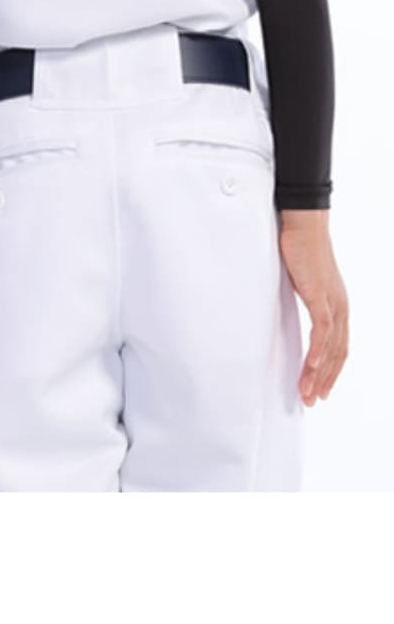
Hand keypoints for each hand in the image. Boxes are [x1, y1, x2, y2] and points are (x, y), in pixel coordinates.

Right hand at [279, 209, 348, 405]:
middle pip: (338, 354)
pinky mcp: (321, 295)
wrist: (302, 223)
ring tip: (308, 392)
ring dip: (319, 373)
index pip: (338, 347)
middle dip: (325, 381)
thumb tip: (284, 310)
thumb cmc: (297, 246)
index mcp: (336, 305)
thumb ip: (298, 297)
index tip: (318, 388)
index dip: (330, 371)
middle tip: (312, 400)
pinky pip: (323, 330)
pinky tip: (312, 366)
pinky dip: (319, 351)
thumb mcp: (298, 279)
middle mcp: (340, 307)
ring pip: (331, 347)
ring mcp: (332, 302)